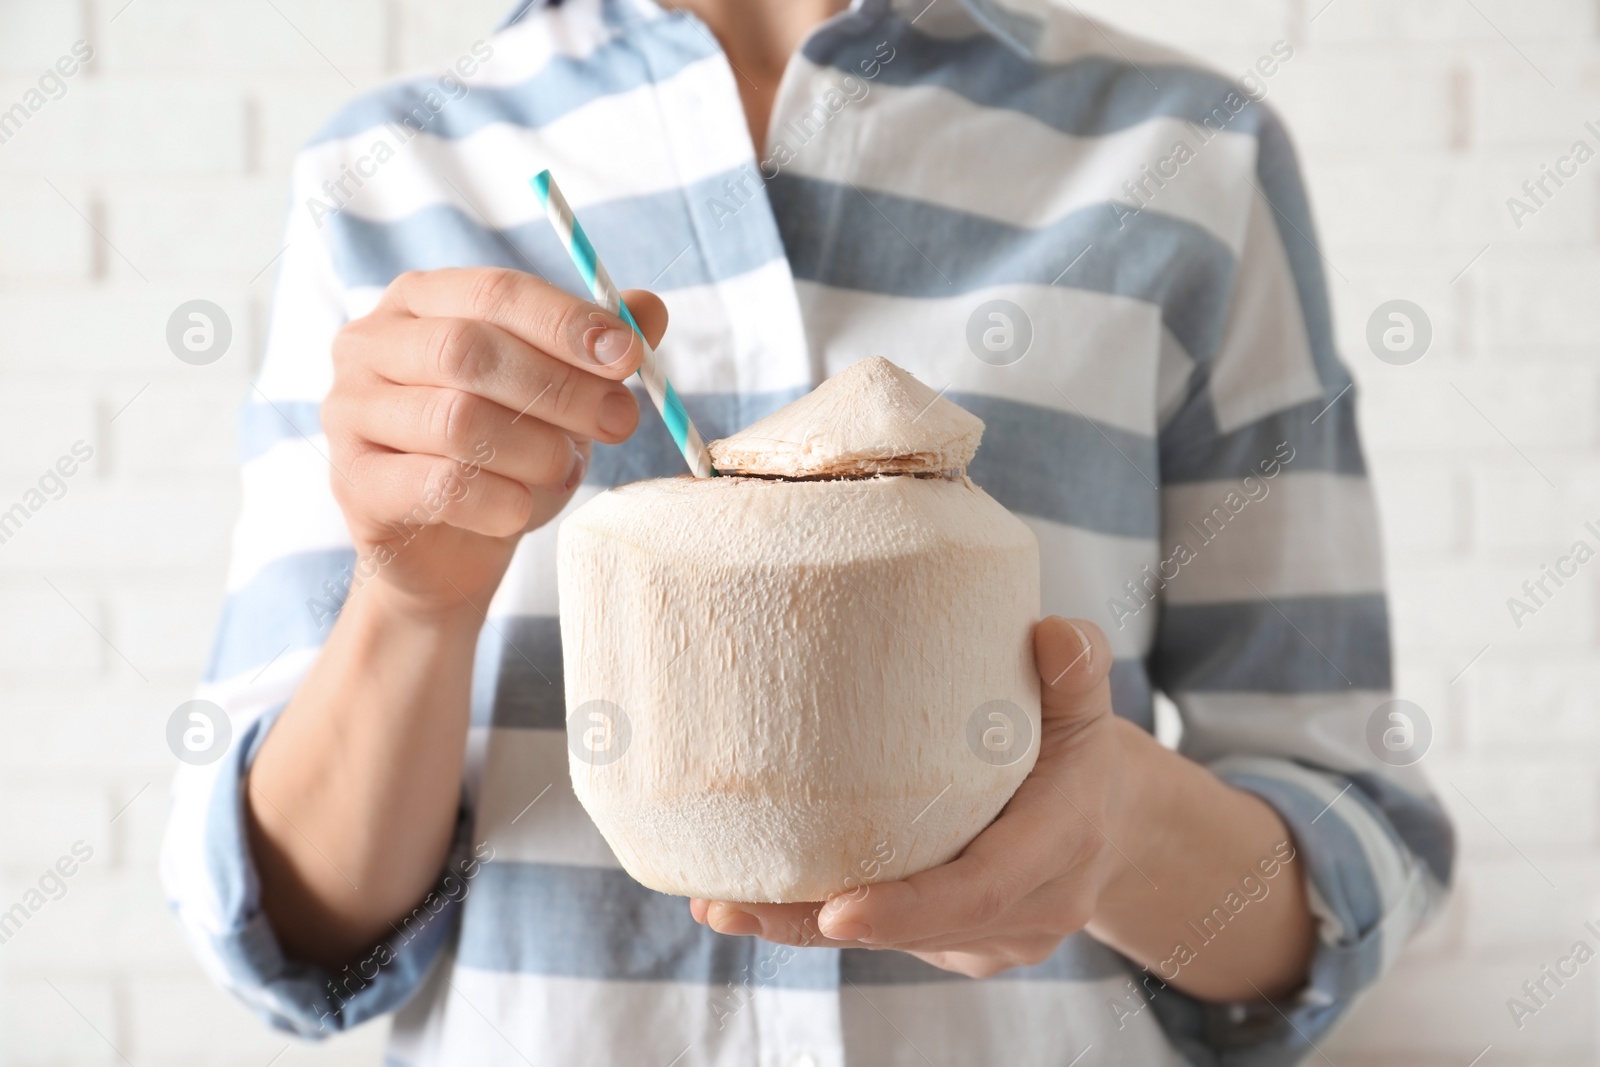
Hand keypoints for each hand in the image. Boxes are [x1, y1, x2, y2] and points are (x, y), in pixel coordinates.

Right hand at [322, 268, 666, 616]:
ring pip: (456, 420)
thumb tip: (649, 309)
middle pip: (469, 350)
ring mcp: (349, 413)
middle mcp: (369, 345)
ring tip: (564, 470)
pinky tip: (523, 508)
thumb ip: (598, 350)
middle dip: (559, 388)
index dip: (566, 322)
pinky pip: (439, 487)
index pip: (495, 292)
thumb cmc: (507, 454)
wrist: (452, 551)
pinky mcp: (354, 484)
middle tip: (618, 421)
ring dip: (534, 450)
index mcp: (420, 300)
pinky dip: (501, 501)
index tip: (629, 356)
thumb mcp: (560, 395)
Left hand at [690, 616, 1128, 977]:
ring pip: (892, 942)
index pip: (980, 889)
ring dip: (803, 927)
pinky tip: (753, 900)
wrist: (1114, 823)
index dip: (907, 905)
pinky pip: (892, 940)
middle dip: (817, 924)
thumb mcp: (1087, 702)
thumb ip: (1077, 666)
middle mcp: (1031, 908)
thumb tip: (1050, 631)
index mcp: (1063, 845)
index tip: (835, 909)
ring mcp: (995, 938)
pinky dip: (823, 921)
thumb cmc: (1083, 750)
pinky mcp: (962, 945)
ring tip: (719, 903)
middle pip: (915, 930)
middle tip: (730, 905)